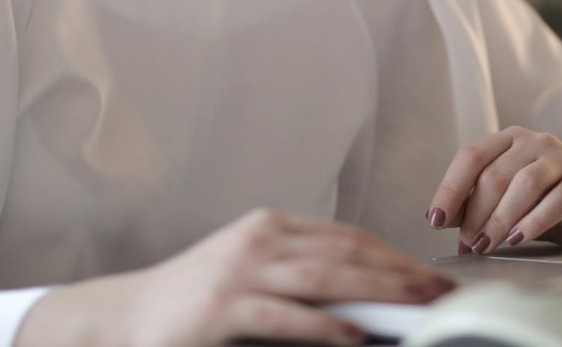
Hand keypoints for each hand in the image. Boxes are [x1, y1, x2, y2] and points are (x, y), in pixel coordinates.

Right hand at [15, 209, 455, 346]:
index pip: (347, 236)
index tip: (426, 273)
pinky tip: (356, 335)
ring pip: (327, 276)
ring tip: (417, 306)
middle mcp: (262, 238)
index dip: (391, 254)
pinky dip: (327, 324)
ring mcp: (242, 270)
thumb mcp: (251, 276)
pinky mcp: (223, 307)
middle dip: (399, 270)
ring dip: (379, 291)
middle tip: (440, 290)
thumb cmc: (191, 302)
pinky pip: (287, 315)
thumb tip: (358, 299)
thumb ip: (298, 279)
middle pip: (346, 251)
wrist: (121, 319)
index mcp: (272, 226)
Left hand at [425, 127, 561, 254]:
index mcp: (509, 139)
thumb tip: (440, 217)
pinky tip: (517, 239)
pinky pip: (556, 199)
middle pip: (495, 174)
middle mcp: (535, 141)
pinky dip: (533, 221)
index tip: (435, 219)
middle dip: (476, 214)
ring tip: (487, 247)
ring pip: (524, 184)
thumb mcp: (507, 201)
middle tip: (467, 245)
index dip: (450, 187)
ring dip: (499, 219)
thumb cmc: (544, 204)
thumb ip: (477, 203)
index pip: (472, 155)